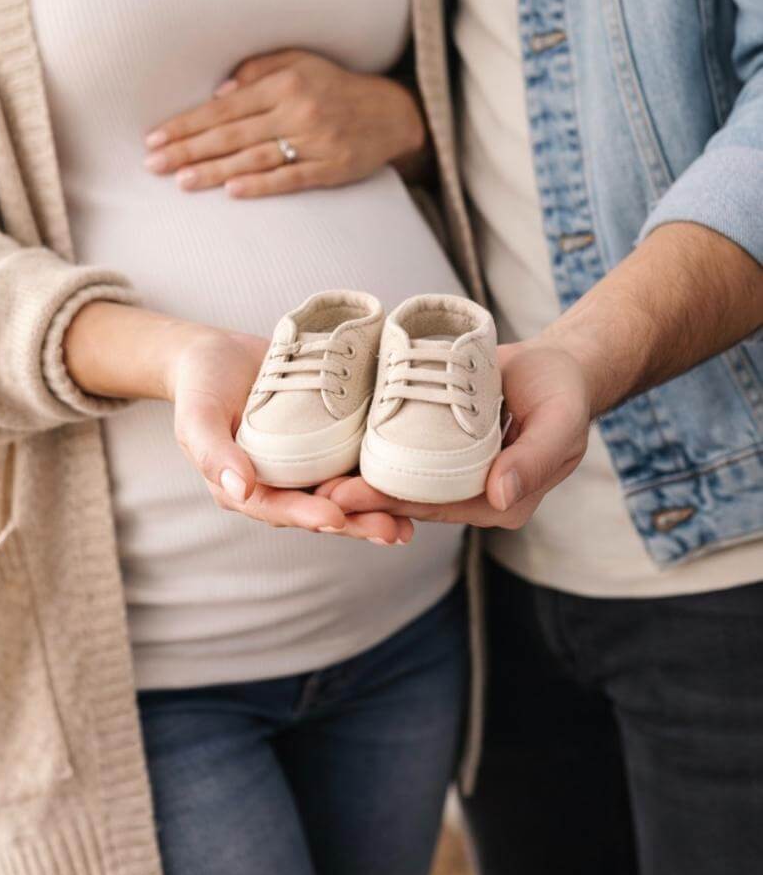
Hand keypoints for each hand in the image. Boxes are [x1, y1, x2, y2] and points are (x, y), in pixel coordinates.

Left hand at [142, 48, 425, 197]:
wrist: (392, 113)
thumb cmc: (334, 86)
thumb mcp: (299, 62)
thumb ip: (258, 70)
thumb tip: (217, 92)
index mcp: (285, 84)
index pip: (224, 108)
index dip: (187, 123)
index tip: (155, 137)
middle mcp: (297, 111)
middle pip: (232, 134)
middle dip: (189, 149)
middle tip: (153, 164)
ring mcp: (315, 142)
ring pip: (255, 158)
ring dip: (215, 170)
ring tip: (181, 180)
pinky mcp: (331, 169)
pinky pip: (290, 178)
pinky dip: (261, 184)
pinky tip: (232, 190)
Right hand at [168, 325, 413, 543]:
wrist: (218, 353)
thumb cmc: (201, 385)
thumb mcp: (197, 416)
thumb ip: (214, 452)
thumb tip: (241, 487)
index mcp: (247, 488)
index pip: (279, 509)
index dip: (307, 515)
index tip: (334, 519)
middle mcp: (281, 483)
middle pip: (321, 510)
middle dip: (356, 523)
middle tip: (391, 529)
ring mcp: (307, 465)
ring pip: (344, 493)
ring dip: (375, 509)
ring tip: (407, 522)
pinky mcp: (329, 441)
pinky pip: (354, 461)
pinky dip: (380, 474)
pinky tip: (410, 482)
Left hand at [323, 340, 591, 528]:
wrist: (557, 367)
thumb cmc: (563, 394)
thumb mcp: (559, 423)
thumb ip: (534, 460)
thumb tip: (499, 497)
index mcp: (501, 502)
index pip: (435, 507)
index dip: (387, 504)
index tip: (343, 498)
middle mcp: (474, 495)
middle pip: (409, 498)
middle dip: (361, 497)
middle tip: (313, 487)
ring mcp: (455, 472)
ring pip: (401, 479)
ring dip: (359, 476)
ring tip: (310, 472)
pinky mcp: (441, 446)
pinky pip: (404, 453)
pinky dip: (371, 451)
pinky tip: (332, 445)